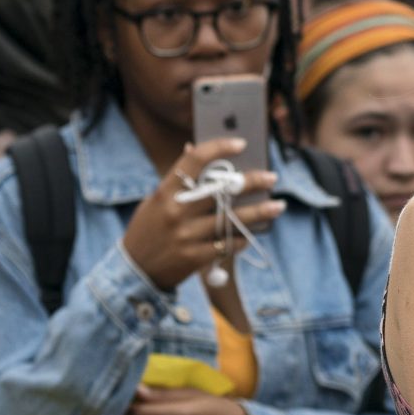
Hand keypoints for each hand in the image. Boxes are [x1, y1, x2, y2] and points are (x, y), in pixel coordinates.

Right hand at [120, 138, 284, 290]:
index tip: (241, 143)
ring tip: (278, 205)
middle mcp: (177, 212)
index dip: (218, 148)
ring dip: (260, 212)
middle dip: (252, 182)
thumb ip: (178, 180)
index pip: (194, 161)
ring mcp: (186, 236)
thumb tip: (194, 147)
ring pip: (232, 219)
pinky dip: (242, 238)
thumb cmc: (149, 229)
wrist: (135, 271)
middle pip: (222, 190)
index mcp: (166, 192)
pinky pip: (228, 244)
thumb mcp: (157, 201)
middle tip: (271, 177)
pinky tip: (249, 234)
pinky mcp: (195, 257)